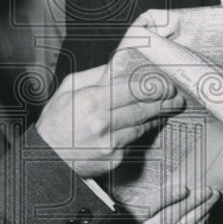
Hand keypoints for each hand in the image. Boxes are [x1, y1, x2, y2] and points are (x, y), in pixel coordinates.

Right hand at [36, 63, 183, 177]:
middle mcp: (103, 123)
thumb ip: (97, 76)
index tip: (166, 83)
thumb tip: (122, 64)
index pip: (133, 90)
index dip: (154, 86)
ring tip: (169, 107)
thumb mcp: (69, 89)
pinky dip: (143, 131)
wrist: (46, 159)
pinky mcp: (115, 159)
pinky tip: (149, 124)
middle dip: (165, 101)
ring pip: (144, 125)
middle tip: (176, 96)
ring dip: (158, 116)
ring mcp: (111, 144)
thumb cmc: (56, 121)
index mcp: (91, 101)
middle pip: (144, 108)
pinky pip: (135, 141)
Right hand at [122, 186, 218, 223]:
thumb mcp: (136, 203)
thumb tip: (182, 190)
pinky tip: (205, 214)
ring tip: (211, 199)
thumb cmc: (133, 218)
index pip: (148, 208)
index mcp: (123, 223)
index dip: (168, 197)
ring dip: (199, 212)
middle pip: (168, 218)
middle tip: (207, 190)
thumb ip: (154, 198)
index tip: (184, 188)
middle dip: (191, 202)